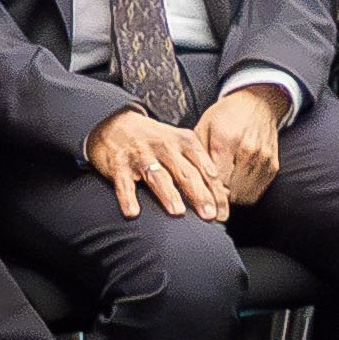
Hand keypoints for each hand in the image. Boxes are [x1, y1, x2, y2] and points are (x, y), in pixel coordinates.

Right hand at [86, 104, 244, 220]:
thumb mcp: (179, 144)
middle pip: (185, 173)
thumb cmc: (155, 142)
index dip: (215, 191)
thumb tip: (219, 195)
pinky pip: (124, 183)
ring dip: (168, 194)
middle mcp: (164, 146)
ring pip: (157, 176)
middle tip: (208, 215)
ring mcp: (141, 155)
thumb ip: (198, 165)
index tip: (222, 212)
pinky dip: (128, 198)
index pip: (204, 168)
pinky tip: (133, 212)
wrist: (116, 124)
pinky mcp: (119, 164)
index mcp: (184, 142)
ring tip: (177, 212)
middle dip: (198, 194)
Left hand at [198, 84, 284, 199]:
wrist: (258, 103)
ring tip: (221, 191)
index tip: (200, 200)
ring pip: (244, 196)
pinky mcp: (273, 166)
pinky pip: (256, 193)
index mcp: (227, 141)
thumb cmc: (226, 115)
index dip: (207, 195)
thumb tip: (190, 182)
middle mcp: (249, 151)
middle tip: (208, 197)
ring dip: (231, 198)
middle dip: (218, 199)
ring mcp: (264, 160)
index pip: (217, 182)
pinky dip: (244, 194)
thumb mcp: (204, 127)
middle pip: (231, 193)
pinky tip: (235, 185)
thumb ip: (197, 155)